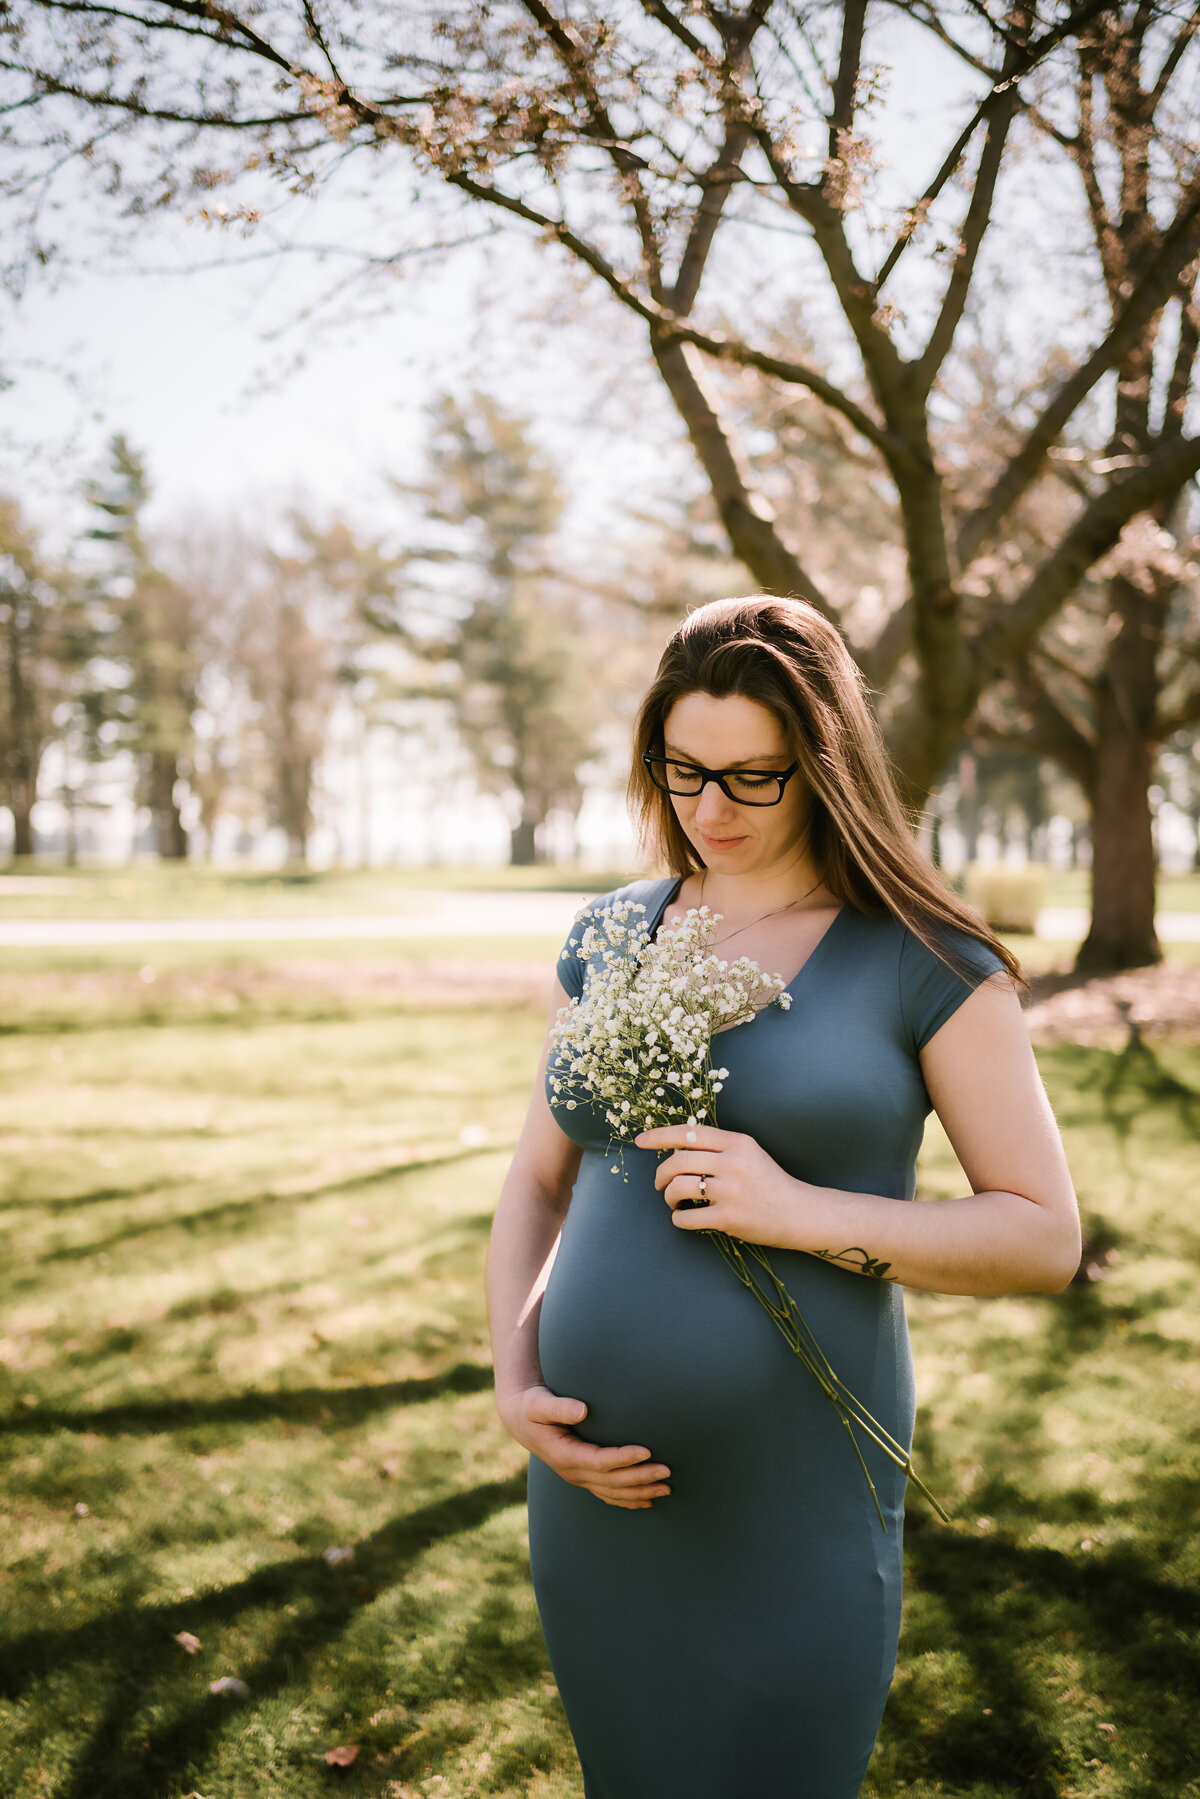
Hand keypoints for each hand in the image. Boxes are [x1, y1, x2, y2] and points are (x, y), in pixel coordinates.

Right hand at [498, 1385, 670, 1509]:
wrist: (520, 1420)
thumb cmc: (532, 1406)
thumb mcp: (538, 1403)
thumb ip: (559, 1407)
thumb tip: (582, 1411)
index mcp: (564, 1455)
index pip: (600, 1462)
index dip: (624, 1458)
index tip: (647, 1451)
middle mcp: (572, 1472)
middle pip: (612, 1481)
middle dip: (640, 1478)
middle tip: (668, 1472)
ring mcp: (577, 1478)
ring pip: (613, 1492)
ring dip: (640, 1492)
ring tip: (667, 1487)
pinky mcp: (583, 1477)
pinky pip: (608, 1494)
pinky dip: (628, 1500)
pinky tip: (648, 1501)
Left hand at [635, 1123, 814, 1249]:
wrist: (800, 1213)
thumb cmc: (769, 1182)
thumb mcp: (749, 1153)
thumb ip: (717, 1147)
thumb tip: (675, 1148)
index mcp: (738, 1142)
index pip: (689, 1133)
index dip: (659, 1136)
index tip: (640, 1141)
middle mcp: (734, 1163)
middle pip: (678, 1161)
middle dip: (660, 1174)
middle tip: (659, 1184)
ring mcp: (731, 1191)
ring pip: (678, 1187)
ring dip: (668, 1196)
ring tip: (673, 1201)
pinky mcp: (729, 1218)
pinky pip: (686, 1217)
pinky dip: (678, 1218)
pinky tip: (683, 1217)